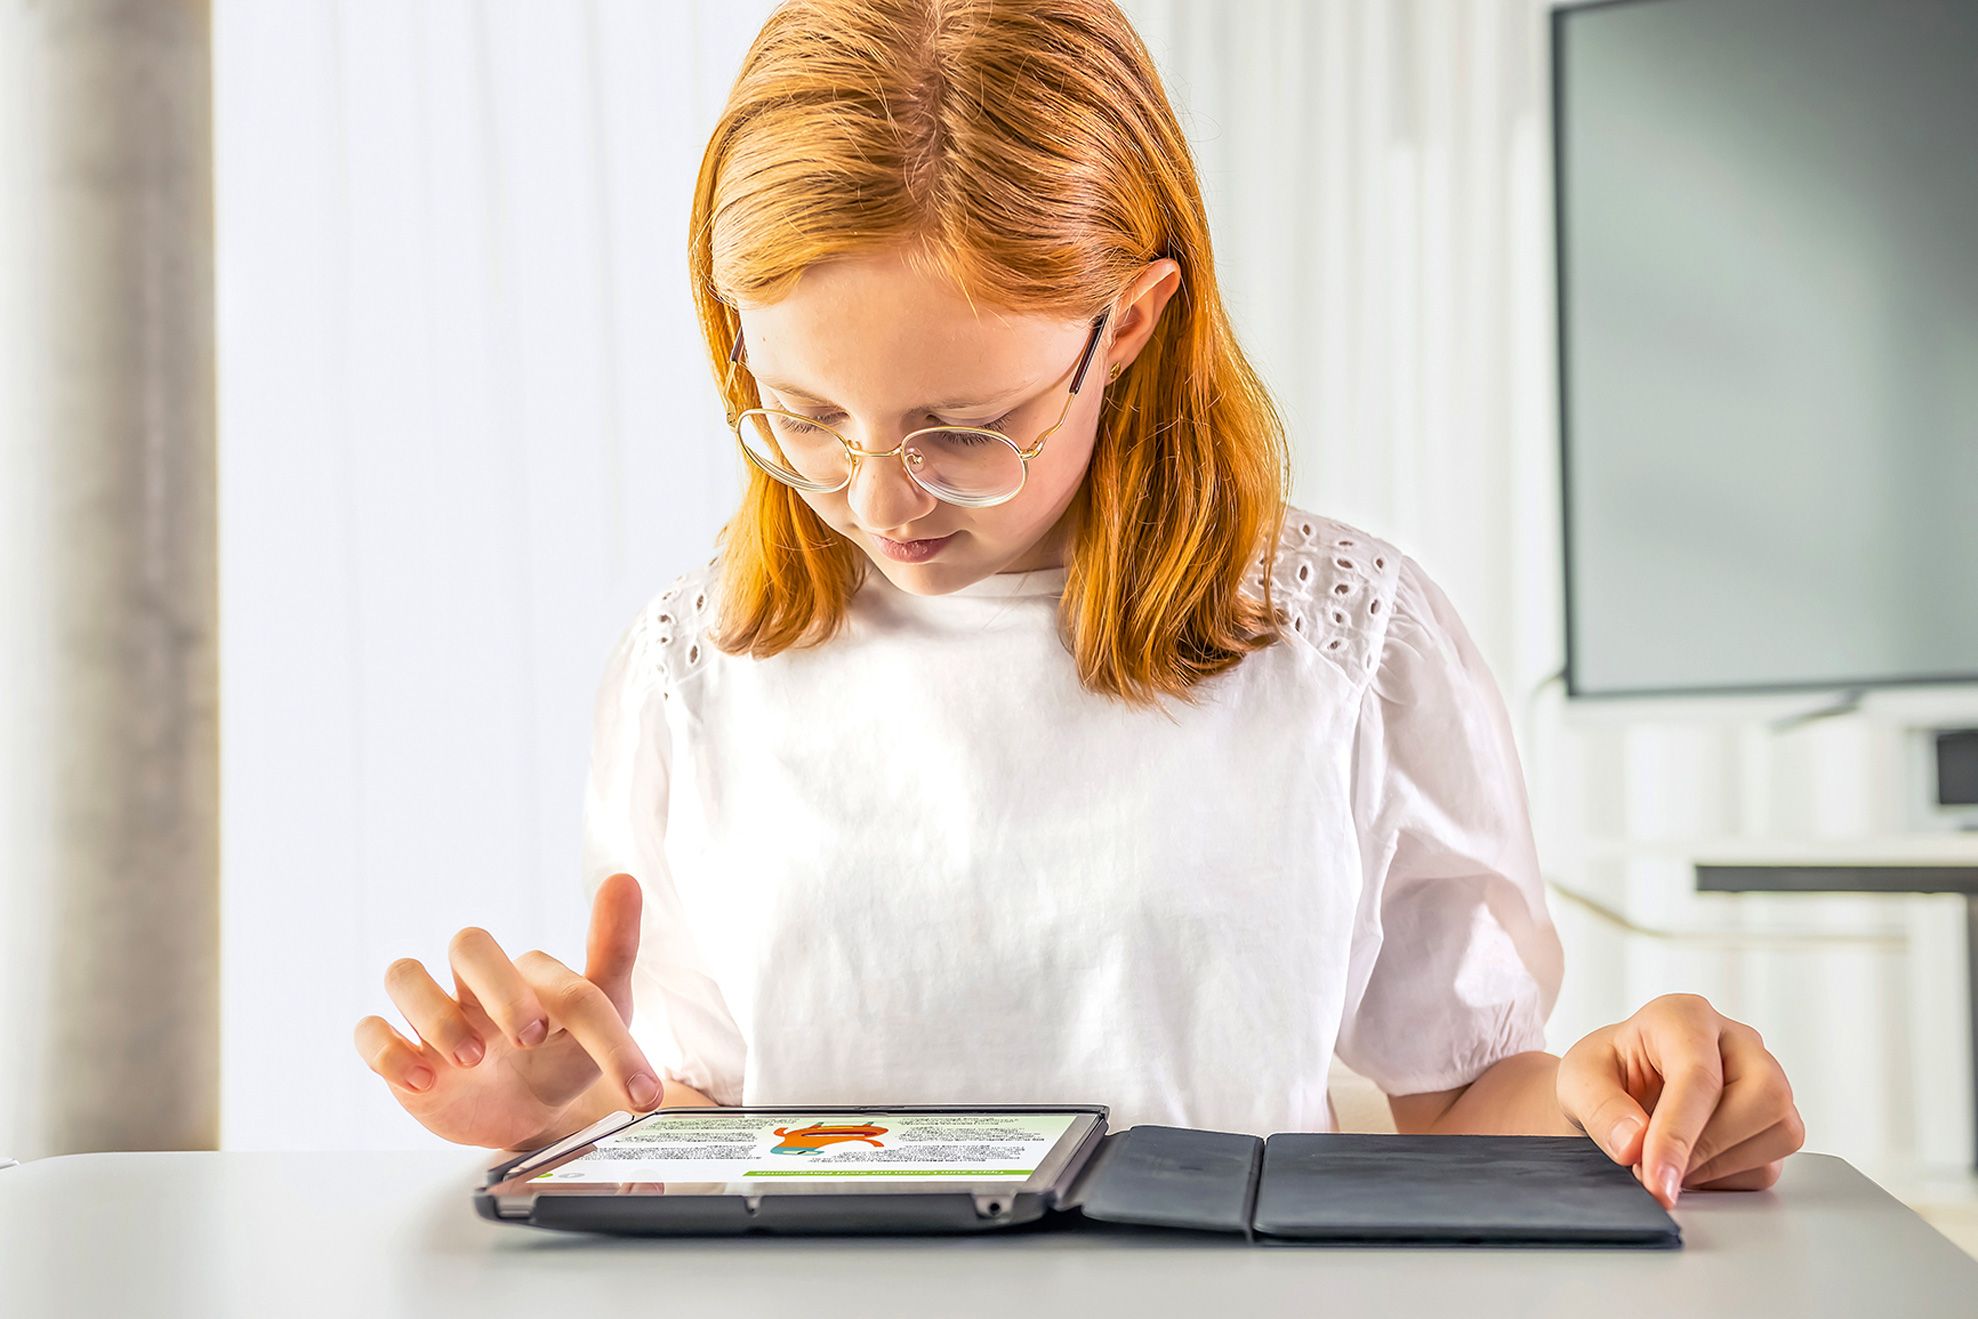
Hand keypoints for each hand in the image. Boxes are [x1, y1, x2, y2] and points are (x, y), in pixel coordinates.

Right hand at [353, 871, 664, 1150]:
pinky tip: (421, 1080)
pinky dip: (388, 1052)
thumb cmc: (563, 1055)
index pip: (562, 981)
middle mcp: (479, 985)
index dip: (602, 1031)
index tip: (642, 1090)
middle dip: (499, 988)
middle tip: (531, 1037)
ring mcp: (435, 1016)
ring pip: (405, 976)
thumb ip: (615, 952)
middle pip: (469, 944)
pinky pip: (370, 1032)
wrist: (523, 1118)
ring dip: (437, 1017)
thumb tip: (625, 877)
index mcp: (531, 974)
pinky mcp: (400, 1054)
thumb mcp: (604, 1017)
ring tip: (472, 1059)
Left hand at [1557, 992, 1805, 1209]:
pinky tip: (1689, 1167)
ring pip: (1780, 1130)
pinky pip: (1770, 1162)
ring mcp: (1762, 1079)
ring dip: (1720, 1165)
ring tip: (1668, 1165)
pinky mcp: (1771, 1121)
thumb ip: (1600, 1109)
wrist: (1616, 1093)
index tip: (1655, 1179)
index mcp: (1683, 1017)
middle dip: (1711, 1146)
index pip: (1699, 1075)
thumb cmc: (1602, 1075)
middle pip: (1765, 1094)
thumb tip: (1634, 1145)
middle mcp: (1735, 1041)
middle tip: (1658, 1171)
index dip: (1678, 1133)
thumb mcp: (1576, 1082)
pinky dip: (1728, 1179)